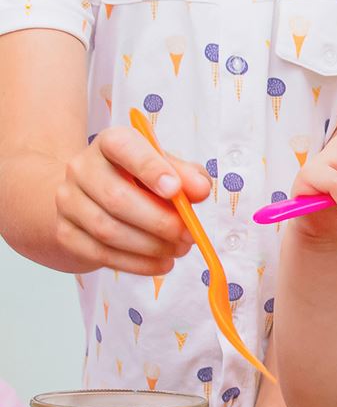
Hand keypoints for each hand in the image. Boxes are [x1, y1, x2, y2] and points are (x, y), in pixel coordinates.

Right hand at [55, 126, 210, 275]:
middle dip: (159, 221)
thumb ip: (188, 176)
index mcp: (110, 143)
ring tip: (179, 250)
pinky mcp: (65, 232)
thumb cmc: (141, 181)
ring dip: (151, 246)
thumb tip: (201, 190)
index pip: (124, 147)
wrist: (96, 199)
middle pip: (117, 198)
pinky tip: (162, 263)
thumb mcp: (168, 169)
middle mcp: (82, 168)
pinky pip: (100, 253)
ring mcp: (68, 201)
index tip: (175, 190)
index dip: (150, 168)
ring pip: (108, 230)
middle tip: (188, 234)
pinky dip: (137, 263)